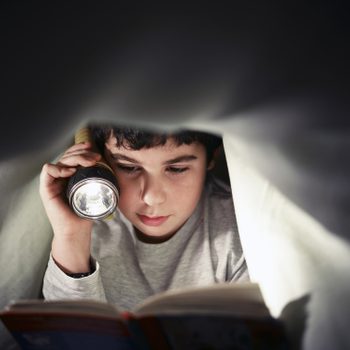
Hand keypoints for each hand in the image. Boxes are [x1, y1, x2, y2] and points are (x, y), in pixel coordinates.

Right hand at [39, 142, 100, 272]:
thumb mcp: (94, 190)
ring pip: (60, 161)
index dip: (81, 149)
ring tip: (89, 162)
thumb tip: (110, 166)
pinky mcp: (46, 189)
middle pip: (67, 156)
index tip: (94, 149)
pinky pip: (48, 171)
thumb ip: (98, 178)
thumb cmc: (86, 212)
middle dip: (81, 153)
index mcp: (70, 176)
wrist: (77, 230)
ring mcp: (52, 182)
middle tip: (95, 157)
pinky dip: (59, 168)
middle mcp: (60, 177)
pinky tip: (72, 171)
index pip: (72, 156)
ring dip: (75, 158)